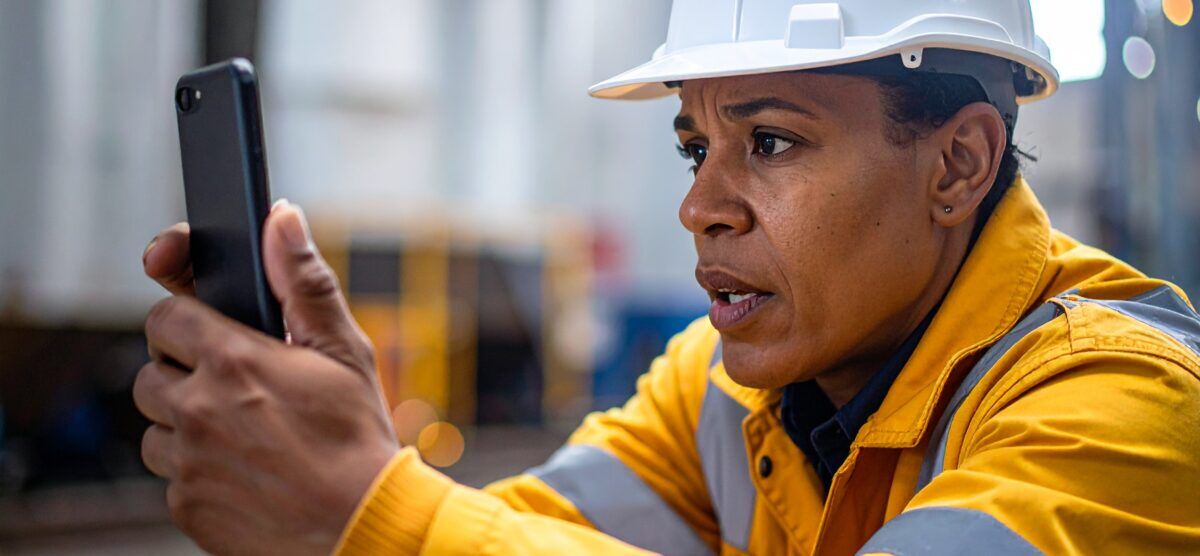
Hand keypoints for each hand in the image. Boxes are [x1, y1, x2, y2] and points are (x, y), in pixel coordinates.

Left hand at [134, 202, 398, 554]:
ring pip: (154, 423)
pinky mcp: (184, 502)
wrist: (360, 525)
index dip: (186, 318)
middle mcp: (198, 408)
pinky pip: (168, 472)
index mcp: (233, 360)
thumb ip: (303, 281)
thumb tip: (281, 218)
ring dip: (185, 421)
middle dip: (185, 370)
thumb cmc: (357, 438)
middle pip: (150, 369)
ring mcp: (186, 459)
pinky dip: (196, 467)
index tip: (202, 328)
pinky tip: (244, 467)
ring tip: (243, 431)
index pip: (165, 315)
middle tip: (237, 385)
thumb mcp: (343, 351)